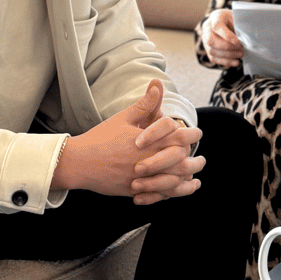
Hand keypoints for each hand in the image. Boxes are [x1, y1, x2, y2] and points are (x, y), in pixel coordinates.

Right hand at [51, 80, 202, 202]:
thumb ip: (144, 104)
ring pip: (172, 183)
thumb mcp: (123, 118)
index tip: (197, 134)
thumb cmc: (101, 138)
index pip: (178, 138)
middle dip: (194, 162)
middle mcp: (148, 161)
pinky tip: (176, 191)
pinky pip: (157, 196)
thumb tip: (157, 83)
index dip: (191, 136)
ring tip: (194, 178)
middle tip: (201, 160)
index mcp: (148, 142)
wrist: (79, 162)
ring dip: (185, 181)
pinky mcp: (133, 191)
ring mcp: (141, 179)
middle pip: (180, 163)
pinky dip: (170, 194)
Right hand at [200, 9, 242, 67]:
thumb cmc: (233, 20)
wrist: (225, 21)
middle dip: (227, 47)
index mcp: (215, 17)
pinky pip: (214, 58)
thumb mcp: (237, 19)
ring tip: (240, 54)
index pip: (217, 26)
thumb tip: (247, 41)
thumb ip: (240, 28)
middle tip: (241, 49)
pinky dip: (226, 62)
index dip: (227, 35)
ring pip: (212, 51)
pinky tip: (236, 62)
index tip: (238, 42)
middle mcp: (207, 28)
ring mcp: (205, 39)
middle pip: (211, 40)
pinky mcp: (208, 49)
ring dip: (228, 55)